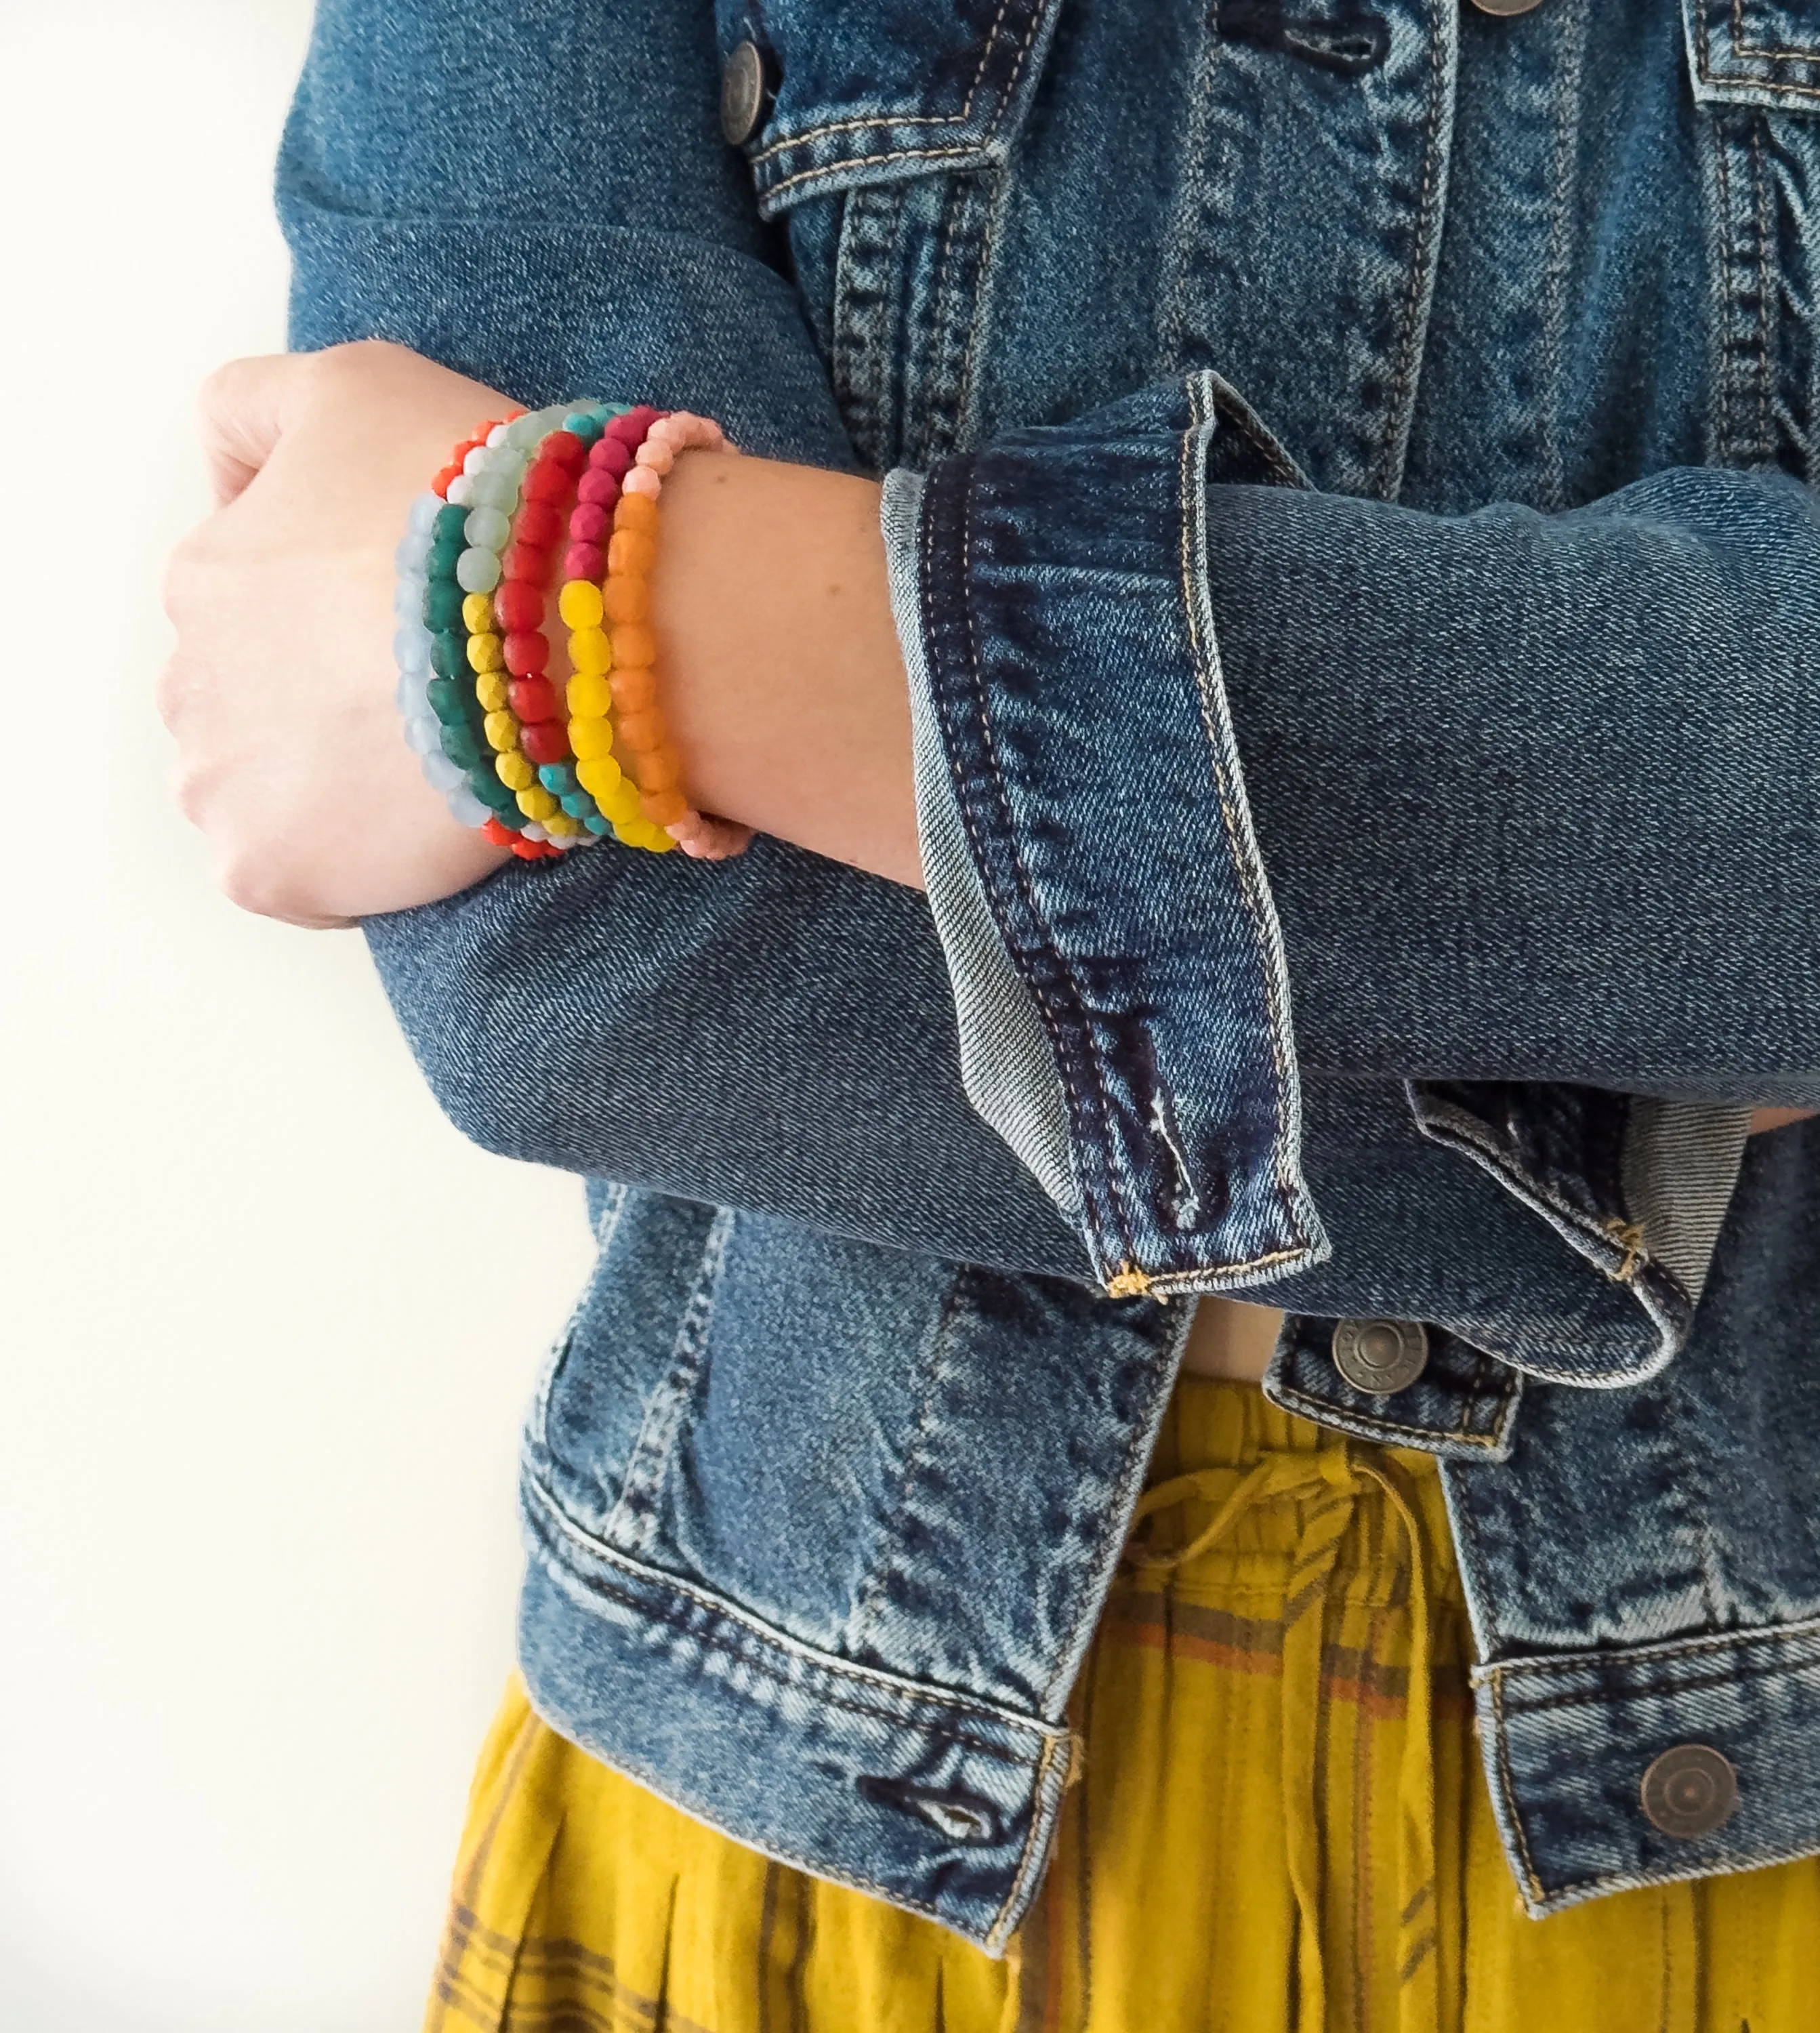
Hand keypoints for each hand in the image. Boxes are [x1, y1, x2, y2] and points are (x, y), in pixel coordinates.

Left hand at [160, 341, 512, 926]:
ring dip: (332, 786)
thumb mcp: (353, 383)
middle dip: (327, 700)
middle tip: (439, 696)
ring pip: (264, 794)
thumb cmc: (476, 503)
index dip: (347, 613)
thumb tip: (228, 480)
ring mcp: (221, 787)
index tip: (426, 621)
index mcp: (205, 575)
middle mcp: (187, 683)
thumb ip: (258, 406)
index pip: (254, 606)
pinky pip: (292, 882)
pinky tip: (416, 831)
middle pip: (252, 703)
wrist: (564, 633)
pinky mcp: (268, 872)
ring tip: (432, 770)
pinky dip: (348, 867)